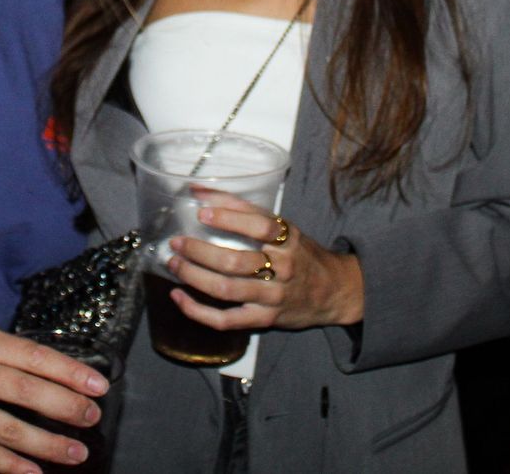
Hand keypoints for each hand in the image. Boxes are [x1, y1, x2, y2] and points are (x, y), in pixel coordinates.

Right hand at [0, 325, 108, 473]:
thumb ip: (9, 357)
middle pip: (24, 391)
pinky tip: (35, 472)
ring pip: (7, 428)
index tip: (98, 385)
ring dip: (47, 444)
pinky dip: (11, 465)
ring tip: (76, 452)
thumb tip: (61, 379)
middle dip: (65, 406)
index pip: (33, 355)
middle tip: (92, 417)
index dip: (69, 372)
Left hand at [166, 192, 363, 331]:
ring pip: (227, 289)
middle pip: (237, 262)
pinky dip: (198, 311)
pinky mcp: (265, 319)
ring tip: (174, 264)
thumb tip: (200, 190)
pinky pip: (227, 320)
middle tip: (177, 242)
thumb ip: (246, 209)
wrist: (335, 292)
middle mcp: (282, 268)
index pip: (261, 226)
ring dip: (194, 276)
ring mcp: (273, 296)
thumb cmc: (303, 254)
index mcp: (289, 239)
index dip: (230, 218)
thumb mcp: (286, 227)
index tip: (202, 212)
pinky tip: (179, 298)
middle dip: (200, 252)